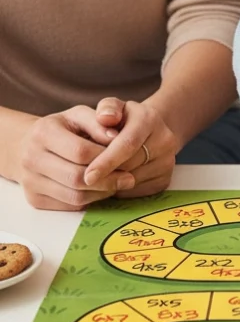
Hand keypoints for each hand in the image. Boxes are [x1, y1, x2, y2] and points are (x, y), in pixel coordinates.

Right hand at [15, 106, 135, 210]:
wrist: (30, 145)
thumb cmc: (64, 128)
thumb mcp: (80, 115)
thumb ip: (99, 122)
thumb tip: (115, 137)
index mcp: (44, 132)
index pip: (81, 151)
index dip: (107, 157)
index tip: (127, 158)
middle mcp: (31, 158)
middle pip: (76, 177)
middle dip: (108, 179)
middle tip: (128, 179)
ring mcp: (30, 181)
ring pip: (74, 196)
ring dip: (101, 193)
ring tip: (118, 184)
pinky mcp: (34, 199)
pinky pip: (68, 206)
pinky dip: (90, 201)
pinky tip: (101, 190)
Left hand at [83, 98, 177, 197]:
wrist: (148, 132)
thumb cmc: (123, 120)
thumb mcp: (113, 107)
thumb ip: (106, 108)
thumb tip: (105, 118)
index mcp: (149, 118)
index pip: (128, 144)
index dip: (106, 161)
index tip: (87, 176)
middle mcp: (165, 140)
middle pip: (130, 166)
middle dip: (105, 175)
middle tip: (84, 181)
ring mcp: (168, 161)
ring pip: (133, 181)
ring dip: (111, 184)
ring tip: (97, 178)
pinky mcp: (165, 179)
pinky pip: (137, 192)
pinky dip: (121, 191)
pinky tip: (112, 180)